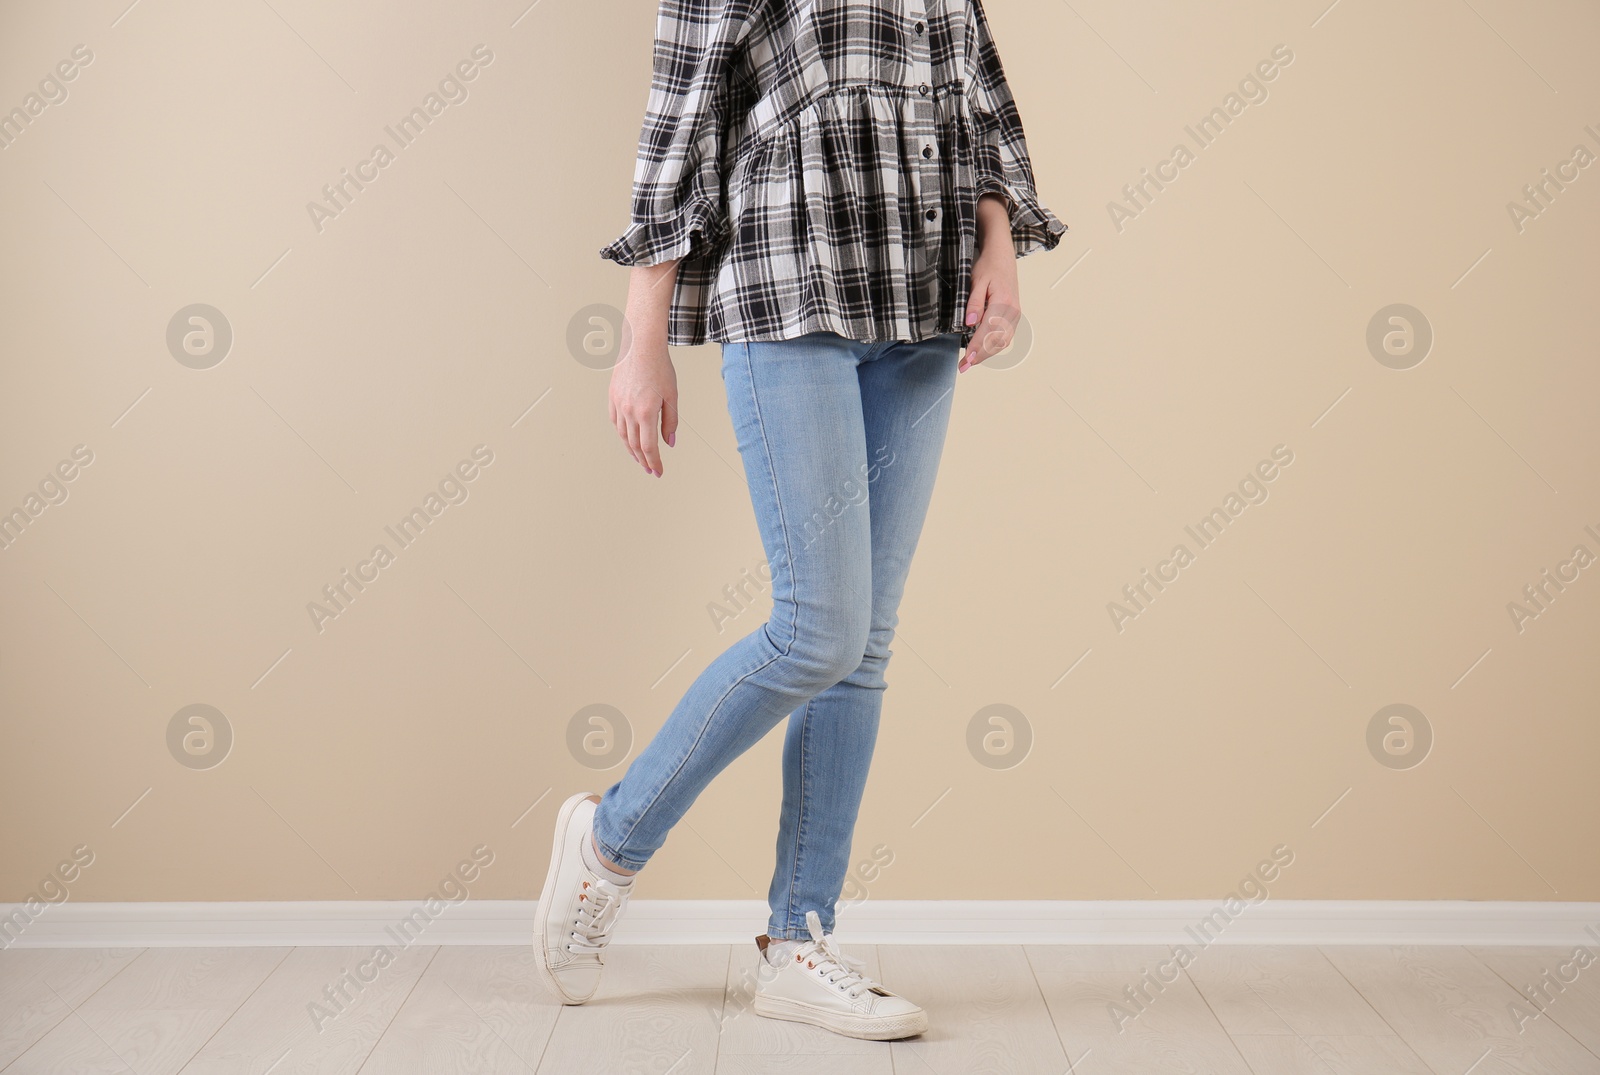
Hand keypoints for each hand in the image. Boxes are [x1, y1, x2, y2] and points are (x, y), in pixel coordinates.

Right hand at [609, 318, 677, 477]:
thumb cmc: (659, 367)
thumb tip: (669, 442)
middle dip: (644, 461)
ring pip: (623, 436)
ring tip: (640, 459)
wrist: (640, 346)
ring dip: (632, 451)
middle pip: (635, 445)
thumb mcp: (672, 396)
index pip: (649, 447)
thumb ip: (670, 421)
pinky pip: (616, 423)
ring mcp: (618, 405)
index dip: (654, 462)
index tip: (658, 471)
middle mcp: (629, 411)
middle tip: (650, 470)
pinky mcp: (612, 398)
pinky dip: (622, 434)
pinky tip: (628, 439)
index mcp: (646, 412)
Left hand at [961, 193, 1020, 372]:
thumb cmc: (988, 266)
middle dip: (980, 356)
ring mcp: (1016, 314)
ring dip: (988, 354)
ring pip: (1003, 342)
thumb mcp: (976, 281)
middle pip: (997, 341)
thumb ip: (973, 303)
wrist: (1003, 255)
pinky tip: (983, 351)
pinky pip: (1006, 336)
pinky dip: (994, 346)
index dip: (976, 349)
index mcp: (1003, 302)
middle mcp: (1013, 311)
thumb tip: (969, 324)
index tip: (965, 361)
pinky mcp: (1014, 315)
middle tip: (964, 367)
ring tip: (971, 362)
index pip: (987, 332)